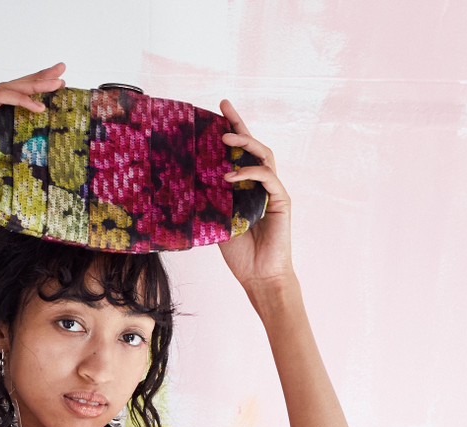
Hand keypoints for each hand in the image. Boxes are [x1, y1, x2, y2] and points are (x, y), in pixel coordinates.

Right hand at [0, 63, 67, 204]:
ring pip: (8, 88)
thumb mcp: (13, 160)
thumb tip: (52, 140)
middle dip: (40, 78)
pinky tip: (37, 106)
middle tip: (61, 71)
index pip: (20, 97)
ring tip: (55, 85)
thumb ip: (24, 144)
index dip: (39, 87)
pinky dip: (19, 99)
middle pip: (16, 87)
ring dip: (33, 85)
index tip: (61, 83)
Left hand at [215, 99, 293, 287]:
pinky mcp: (281, 200)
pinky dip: (249, 172)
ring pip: (263, 155)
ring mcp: (273, 191)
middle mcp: (262, 185)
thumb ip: (210, 203)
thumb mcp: (217, 223)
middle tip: (223, 109)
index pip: (240, 154)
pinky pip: (267, 177)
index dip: (232, 131)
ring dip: (245, 143)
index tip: (219, 111)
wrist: (260, 276)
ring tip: (225, 138)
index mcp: (247, 188)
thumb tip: (185, 187)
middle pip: (254, 146)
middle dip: (239, 125)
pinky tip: (231, 175)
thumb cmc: (241, 255)